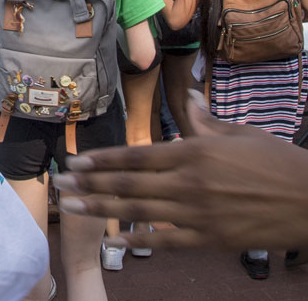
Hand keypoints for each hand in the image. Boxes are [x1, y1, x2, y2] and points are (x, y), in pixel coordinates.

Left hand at [54, 90, 307, 249]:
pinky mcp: (211, 239)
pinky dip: (138, 240)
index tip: (75, 163)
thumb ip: (204, 121)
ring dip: (101, 209)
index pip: (135, 156)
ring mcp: (198, 213)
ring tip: (72, 209)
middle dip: (89, 185)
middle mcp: (189, 182)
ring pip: (139, 211)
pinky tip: (114, 239)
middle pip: (128, 184)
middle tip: (59, 187)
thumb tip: (187, 95)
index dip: (102, 160)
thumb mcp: (240, 134)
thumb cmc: (278, 163)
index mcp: (193, 152)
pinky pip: (166, 240)